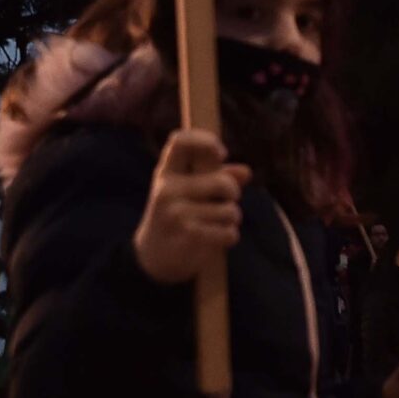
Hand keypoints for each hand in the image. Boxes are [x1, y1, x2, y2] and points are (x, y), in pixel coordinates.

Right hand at [133, 129, 246, 285]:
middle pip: (222, 182)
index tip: (221, 154)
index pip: (180, 141)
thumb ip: (216, 176)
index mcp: (166, 173)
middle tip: (227, 201)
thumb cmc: (176, 214)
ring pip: (230, 210)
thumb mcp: (187, 190)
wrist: (152, 256)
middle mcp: (167, 190)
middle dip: (233, 193)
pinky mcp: (188, 235)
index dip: (205, 141)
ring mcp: (176, 213)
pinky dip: (230, 236)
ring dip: (232, 219)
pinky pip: (229, 232)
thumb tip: (246, 172)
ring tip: (217, 222)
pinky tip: (218, 238)